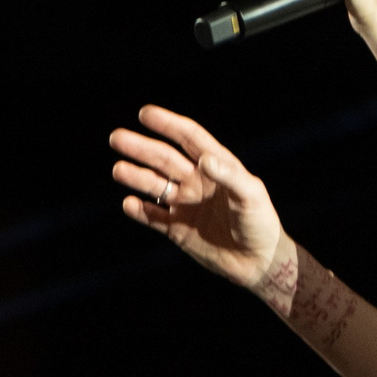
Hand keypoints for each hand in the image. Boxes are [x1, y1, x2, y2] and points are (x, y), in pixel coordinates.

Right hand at [110, 105, 287, 290]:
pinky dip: (140, 211)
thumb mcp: (251, 195)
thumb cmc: (260, 222)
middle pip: (164, 159)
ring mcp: (185, 205)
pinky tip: (128, 204)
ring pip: (154, 185)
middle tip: (116, 137)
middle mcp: (196, 182)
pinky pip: (153, 217)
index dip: (168, 124)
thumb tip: (203, 160)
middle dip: (140, 148)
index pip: (188, 138)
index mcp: (215, 166)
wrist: (259, 263)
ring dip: (135, 176)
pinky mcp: (178, 230)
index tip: (145, 114)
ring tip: (117, 170)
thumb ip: (229, 175)